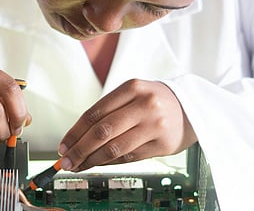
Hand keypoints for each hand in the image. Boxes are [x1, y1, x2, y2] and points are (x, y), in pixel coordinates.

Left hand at [58, 79, 196, 171]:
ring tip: (78, 166)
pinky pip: (129, 157)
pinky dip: (109, 163)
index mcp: (132, 88)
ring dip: (91, 160)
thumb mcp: (132, 94)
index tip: (63, 145)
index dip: (75, 132)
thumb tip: (77, 138)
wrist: (190, 107)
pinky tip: (98, 164)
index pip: (95, 113)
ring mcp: (155, 125)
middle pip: (101, 132)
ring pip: (114, 148)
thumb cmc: (153, 101)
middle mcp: (144, 105)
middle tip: (66, 161)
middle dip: (79, 149)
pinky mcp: (162, 144)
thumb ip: (108, 111)